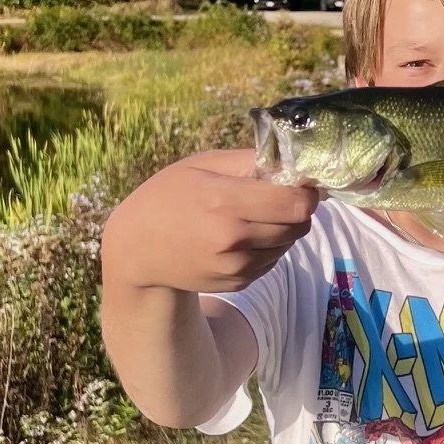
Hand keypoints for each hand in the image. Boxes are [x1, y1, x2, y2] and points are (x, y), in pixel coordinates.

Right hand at [102, 150, 318, 296]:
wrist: (138, 249)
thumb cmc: (170, 196)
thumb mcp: (203, 165)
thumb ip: (250, 160)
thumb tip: (295, 161)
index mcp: (224, 202)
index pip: (296, 203)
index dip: (305, 191)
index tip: (297, 183)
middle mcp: (233, 239)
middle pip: (300, 225)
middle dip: (296, 209)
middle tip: (275, 197)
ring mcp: (236, 266)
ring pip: (289, 244)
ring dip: (282, 228)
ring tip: (251, 217)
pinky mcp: (238, 282)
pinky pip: (273, 260)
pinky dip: (267, 247)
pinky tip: (240, 237)